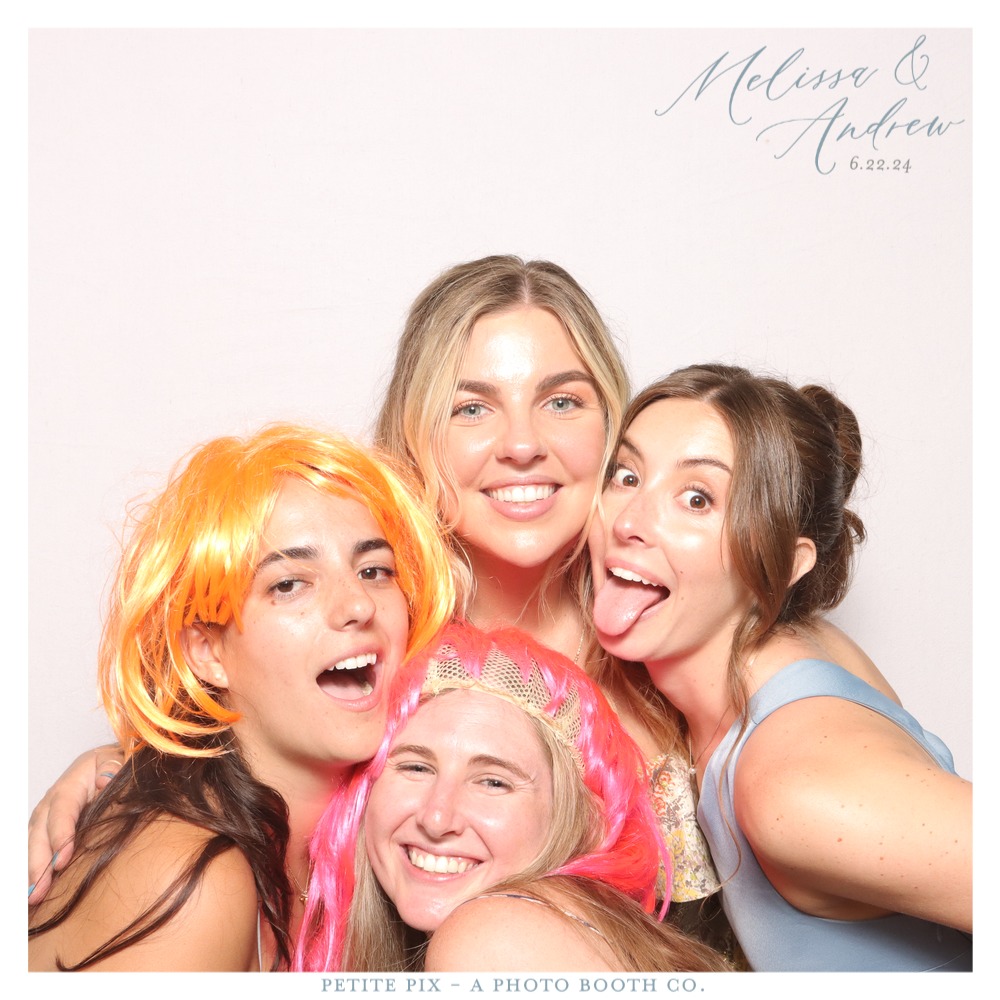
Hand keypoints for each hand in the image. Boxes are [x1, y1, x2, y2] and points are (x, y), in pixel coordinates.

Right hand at [28, 745, 122, 904]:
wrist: (118, 763)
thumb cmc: (122, 764)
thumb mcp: (122, 759)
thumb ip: (114, 767)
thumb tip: (104, 780)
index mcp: (74, 779)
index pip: (63, 807)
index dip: (60, 833)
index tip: (62, 860)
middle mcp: (56, 798)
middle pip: (41, 828)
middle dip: (38, 860)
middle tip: (39, 889)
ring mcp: (51, 813)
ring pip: (35, 840)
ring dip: (33, 869)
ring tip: (34, 896)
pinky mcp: (51, 827)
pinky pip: (39, 846)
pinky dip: (36, 867)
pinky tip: (37, 888)